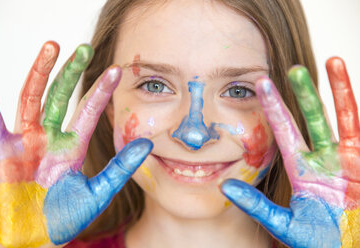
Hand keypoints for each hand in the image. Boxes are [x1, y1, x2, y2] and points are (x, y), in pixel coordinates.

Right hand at [0, 41, 151, 247]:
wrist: (34, 238)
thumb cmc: (64, 218)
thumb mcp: (98, 193)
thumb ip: (120, 168)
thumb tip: (147, 144)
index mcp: (73, 146)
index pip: (89, 111)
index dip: (101, 90)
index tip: (116, 70)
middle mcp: (51, 138)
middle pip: (62, 96)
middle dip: (72, 71)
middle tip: (85, 46)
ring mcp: (26, 141)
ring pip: (33, 97)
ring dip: (41, 71)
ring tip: (53, 45)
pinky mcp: (3, 151)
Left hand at [221, 57, 359, 247]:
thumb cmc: (318, 241)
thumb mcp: (284, 224)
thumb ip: (255, 206)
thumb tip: (223, 188)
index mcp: (301, 169)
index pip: (284, 131)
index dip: (273, 108)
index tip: (261, 84)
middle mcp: (324, 159)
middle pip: (313, 118)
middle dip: (304, 93)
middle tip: (292, 68)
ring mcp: (348, 160)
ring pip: (343, 118)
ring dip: (340, 91)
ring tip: (333, 61)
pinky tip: (355, 92)